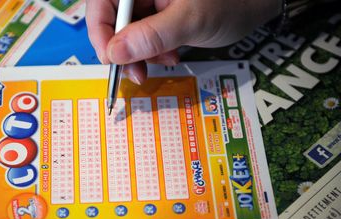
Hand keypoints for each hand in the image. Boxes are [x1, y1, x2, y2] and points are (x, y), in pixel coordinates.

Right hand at [86, 0, 280, 83]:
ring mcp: (150, 2)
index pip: (102, 2)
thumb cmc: (231, 4)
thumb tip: (114, 54)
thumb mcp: (191, 20)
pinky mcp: (158, 15)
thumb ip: (152, 35)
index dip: (100, 30)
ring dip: (141, 54)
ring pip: (127, 32)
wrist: (256, 5)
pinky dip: (153, 51)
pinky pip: (143, 36)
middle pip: (112, 18)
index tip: (111, 60)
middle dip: (124, 49)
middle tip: (136, 73)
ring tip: (166, 60)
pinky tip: (170, 54)